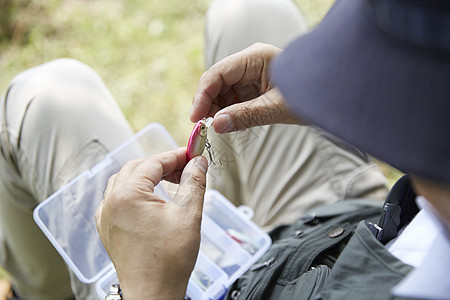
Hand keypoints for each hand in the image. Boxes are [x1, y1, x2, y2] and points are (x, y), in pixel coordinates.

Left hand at [95, 148, 207, 299]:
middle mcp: (111, 202)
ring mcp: (106, 216)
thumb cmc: (168, 260)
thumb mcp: (188, 215)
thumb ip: (194, 182)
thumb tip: (198, 163)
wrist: (153, 293)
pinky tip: (152, 200)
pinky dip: (136, 192)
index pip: (153, 163)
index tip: (193, 154)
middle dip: (162, 165)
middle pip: (137, 169)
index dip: (176, 156)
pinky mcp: (108, 228)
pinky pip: (118, 199)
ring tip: (172, 182)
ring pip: (126, 181)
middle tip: (186, 168)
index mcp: (127, 195)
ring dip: (148, 177)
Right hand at [191, 43, 302, 132]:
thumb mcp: (277, 107)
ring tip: (219, 127)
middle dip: (209, 104)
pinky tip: (230, 122)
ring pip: (224, 92)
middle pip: (217, 82)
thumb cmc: (311, 94)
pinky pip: (235, 98)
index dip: (202, 95)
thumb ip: (246, 116)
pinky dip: (230, 111)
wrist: (334, 94)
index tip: (195, 118)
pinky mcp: (256, 86)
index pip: (217, 73)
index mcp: (254, 58)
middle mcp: (249, 63)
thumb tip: (216, 125)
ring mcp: (252, 74)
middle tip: (205, 127)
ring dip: (219, 109)